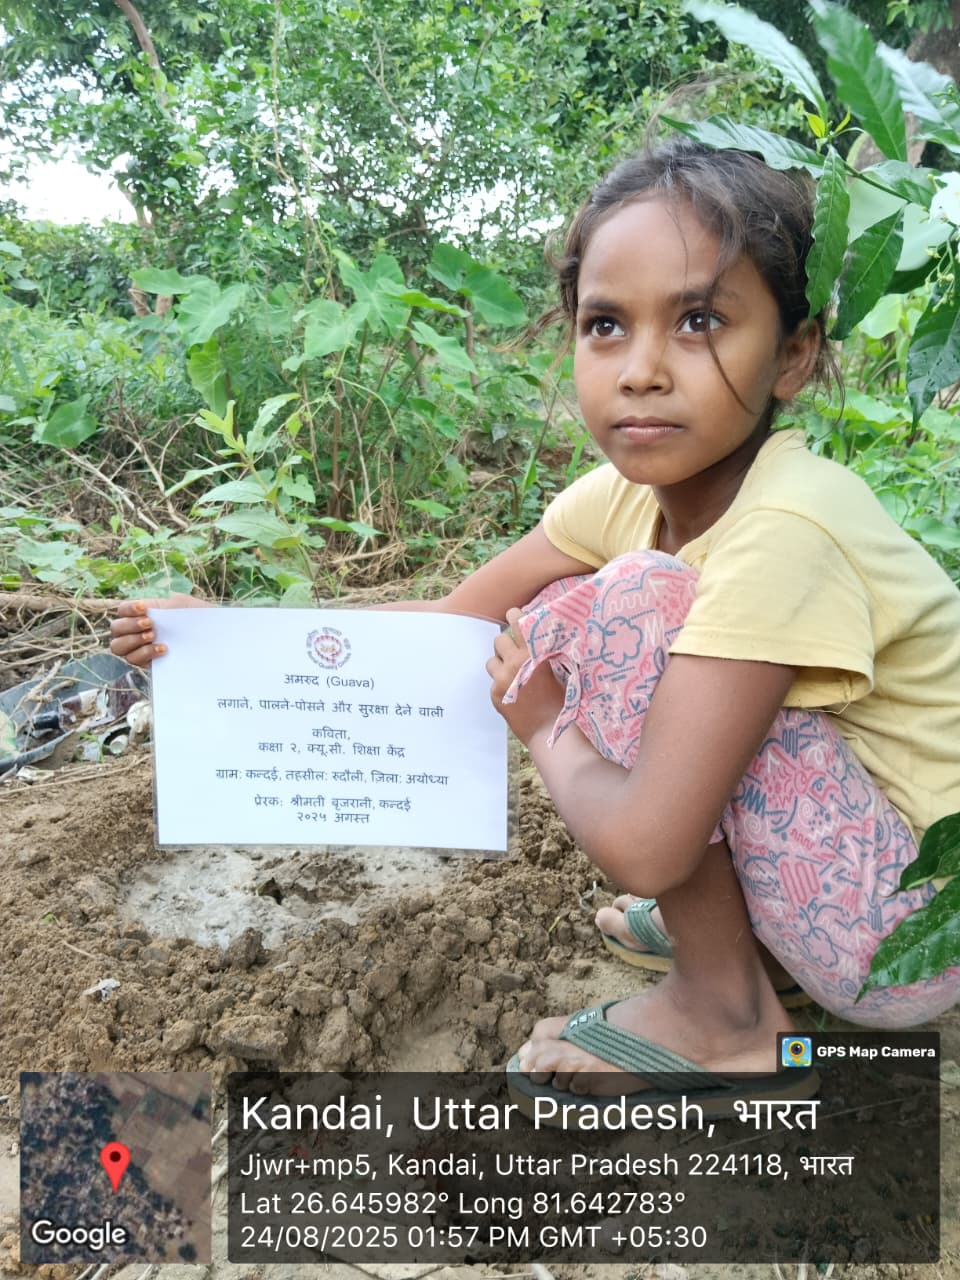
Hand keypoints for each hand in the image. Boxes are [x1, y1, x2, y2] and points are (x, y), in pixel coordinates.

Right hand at [109, 593, 210, 666]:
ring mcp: (140, 647)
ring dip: (133, 640)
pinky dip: (144, 653)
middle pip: (115, 628)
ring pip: (118, 646)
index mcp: (143, 613)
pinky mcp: (147, 662)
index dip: (128, 609)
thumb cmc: (196, 616)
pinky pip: (134, 659)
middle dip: (130, 625)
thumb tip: (148, 612)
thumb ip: (162, 605)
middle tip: (149, 624)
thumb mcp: (181, 604)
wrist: (213, 636)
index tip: (144, 609)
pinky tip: (162, 649)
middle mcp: (136, 630)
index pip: (122, 610)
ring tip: (152, 636)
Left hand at [485, 607, 563, 745]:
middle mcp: (515, 663)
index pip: (518, 623)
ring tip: (513, 676)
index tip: (514, 615)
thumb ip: (544, 653)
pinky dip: (501, 685)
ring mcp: (502, 680)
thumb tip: (538, 637)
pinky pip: (493, 682)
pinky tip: (515, 695)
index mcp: (534, 654)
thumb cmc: (562, 701)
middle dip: (506, 645)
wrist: (550, 731)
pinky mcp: (495, 695)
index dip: (514, 616)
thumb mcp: (559, 670)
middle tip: (515, 654)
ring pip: (491, 661)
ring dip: (500, 665)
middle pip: (499, 640)